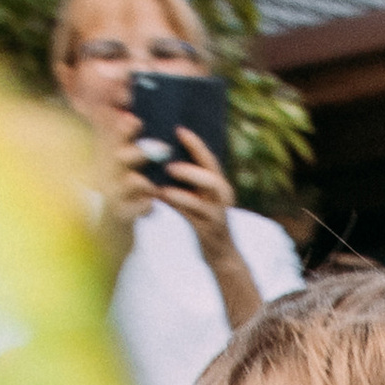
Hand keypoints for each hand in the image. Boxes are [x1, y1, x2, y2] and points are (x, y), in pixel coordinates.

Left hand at [155, 129, 237, 264]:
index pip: (209, 160)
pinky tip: (161, 198)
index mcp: (220, 185)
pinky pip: (191, 217)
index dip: (195, 144)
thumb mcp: (201, 198)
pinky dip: (176, 206)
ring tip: (164, 184)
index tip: (178, 130)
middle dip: (191, 169)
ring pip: (202, 201)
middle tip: (169, 165)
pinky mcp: (208, 232)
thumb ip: (188, 181)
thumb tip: (163, 158)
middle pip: (212, 179)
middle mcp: (222, 198)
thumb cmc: (205, 221)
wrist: (221, 255)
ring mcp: (216, 216)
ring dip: (182, 193)